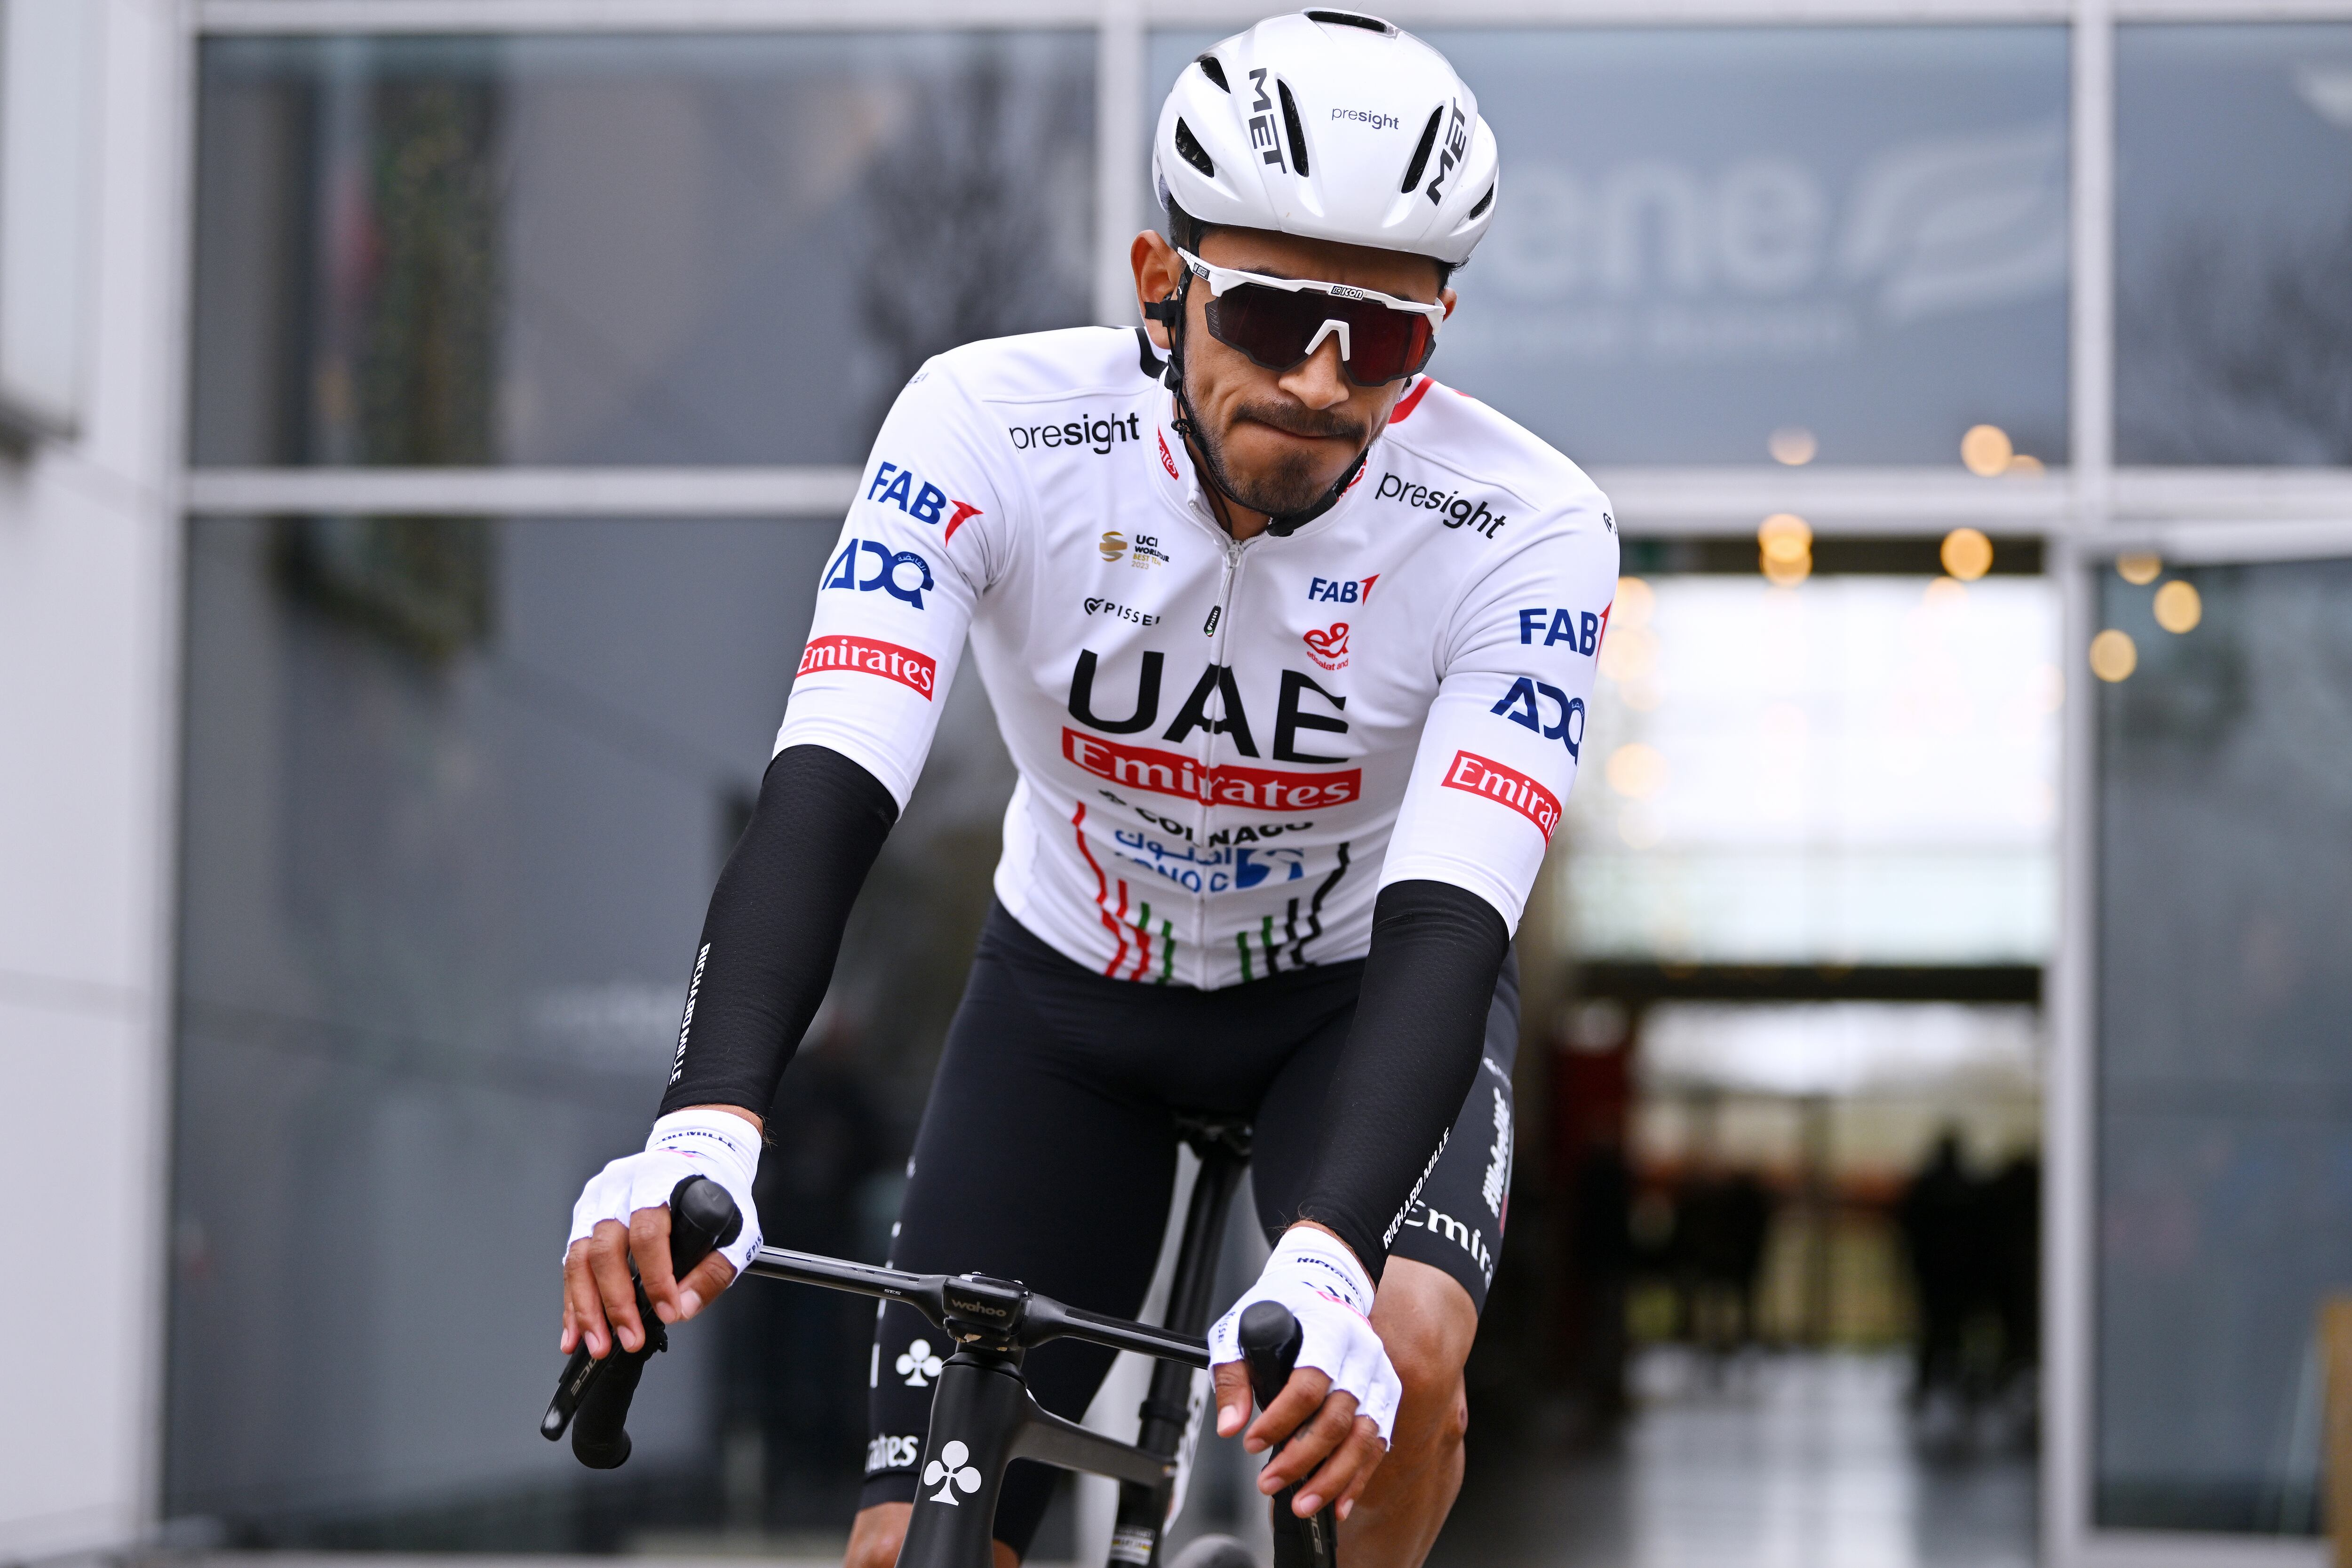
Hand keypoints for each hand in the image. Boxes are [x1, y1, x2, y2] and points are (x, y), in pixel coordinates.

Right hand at [560, 1107, 762, 1358]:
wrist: (695, 1159)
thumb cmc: (714, 1189)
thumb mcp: (735, 1226)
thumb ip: (714, 1269)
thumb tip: (684, 1308)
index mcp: (660, 1178)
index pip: (648, 1232)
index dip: (656, 1277)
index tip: (666, 1311)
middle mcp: (621, 1187)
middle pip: (605, 1248)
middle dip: (615, 1302)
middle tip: (629, 1339)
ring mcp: (597, 1201)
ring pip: (579, 1258)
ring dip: (585, 1308)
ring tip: (597, 1345)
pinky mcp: (585, 1218)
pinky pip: (571, 1264)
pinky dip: (573, 1302)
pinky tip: (575, 1332)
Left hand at [1207, 1225, 1399, 1520]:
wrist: (1326, 1281)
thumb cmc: (1285, 1305)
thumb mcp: (1242, 1326)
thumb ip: (1233, 1376)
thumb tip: (1229, 1426)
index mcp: (1329, 1330)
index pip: (1308, 1384)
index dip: (1280, 1420)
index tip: (1251, 1442)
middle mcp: (1362, 1354)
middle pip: (1338, 1418)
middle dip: (1302, 1459)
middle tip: (1269, 1483)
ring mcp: (1378, 1377)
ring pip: (1365, 1438)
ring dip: (1334, 1479)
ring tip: (1303, 1505)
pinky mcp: (1385, 1397)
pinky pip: (1378, 1444)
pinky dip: (1359, 1478)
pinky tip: (1339, 1503)